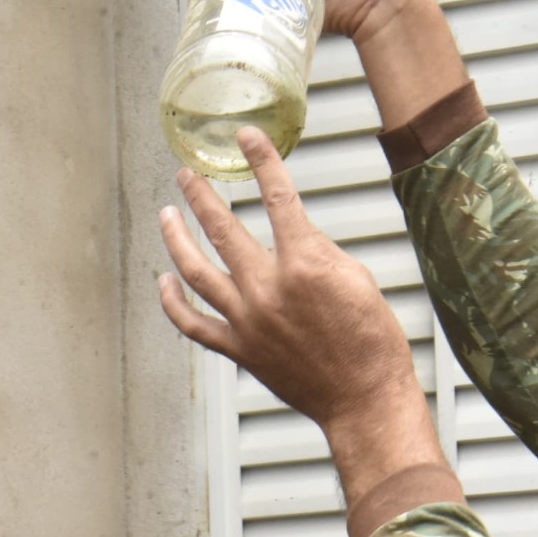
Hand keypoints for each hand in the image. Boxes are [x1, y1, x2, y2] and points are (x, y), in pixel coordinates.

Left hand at [157, 129, 440, 494]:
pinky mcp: (239, 350)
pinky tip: (164, 281)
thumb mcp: (357, 278)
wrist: (365, 398)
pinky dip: (174, 302)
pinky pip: (193, 323)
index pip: (277, 197)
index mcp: (303, 263)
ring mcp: (248, 320)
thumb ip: (318, 251)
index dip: (260, 161)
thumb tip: (292, 237)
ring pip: (196, 271)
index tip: (245, 138)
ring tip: (166, 214)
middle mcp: (268, 288)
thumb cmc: (373, 341)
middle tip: (187, 175)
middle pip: (221, 228)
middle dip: (200, 195)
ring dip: (177, 238)